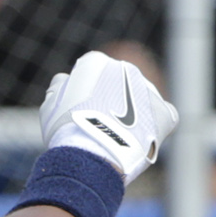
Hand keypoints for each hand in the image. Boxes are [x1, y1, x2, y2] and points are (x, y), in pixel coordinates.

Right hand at [38, 51, 177, 184]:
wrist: (92, 153)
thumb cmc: (66, 131)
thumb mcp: (50, 105)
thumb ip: (60, 87)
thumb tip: (65, 80)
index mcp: (96, 62)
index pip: (93, 73)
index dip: (88, 94)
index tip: (83, 112)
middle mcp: (124, 69)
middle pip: (120, 85)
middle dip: (114, 103)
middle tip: (103, 127)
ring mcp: (147, 89)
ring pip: (142, 100)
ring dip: (135, 114)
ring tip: (122, 138)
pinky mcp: (164, 112)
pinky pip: (165, 115)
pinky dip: (157, 125)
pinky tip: (144, 138)